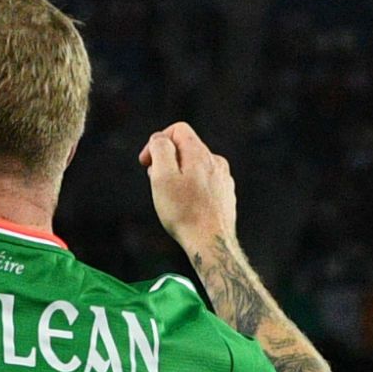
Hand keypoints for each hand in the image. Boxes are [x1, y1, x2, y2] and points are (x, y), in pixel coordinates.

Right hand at [139, 121, 237, 253]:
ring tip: (170, 197)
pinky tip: (185, 205)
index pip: (178, 129)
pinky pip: (203, 181)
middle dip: (166, 160)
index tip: (147, 163)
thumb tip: (160, 138)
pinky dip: (190, 187)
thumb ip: (160, 149)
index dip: (157, 142)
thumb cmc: (183, 212)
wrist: (210, 241)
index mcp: (200, 154)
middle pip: (185, 148)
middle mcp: (215, 162)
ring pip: (194, 165)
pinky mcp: (225, 193)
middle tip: (156, 183)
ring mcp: (223, 178)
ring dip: (178, 175)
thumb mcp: (162, 176)